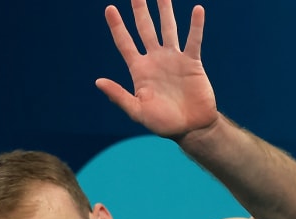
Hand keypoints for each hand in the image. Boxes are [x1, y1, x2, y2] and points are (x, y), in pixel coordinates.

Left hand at [96, 0, 218, 139]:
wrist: (191, 129)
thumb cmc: (163, 123)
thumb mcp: (137, 111)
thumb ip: (119, 95)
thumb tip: (98, 81)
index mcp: (139, 70)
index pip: (125, 43)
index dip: (117, 26)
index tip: (109, 9)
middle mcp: (155, 60)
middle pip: (145, 29)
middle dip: (140, 11)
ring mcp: (174, 59)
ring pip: (168, 29)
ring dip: (165, 11)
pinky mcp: (192, 63)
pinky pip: (193, 40)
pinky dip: (195, 26)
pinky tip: (197, 10)